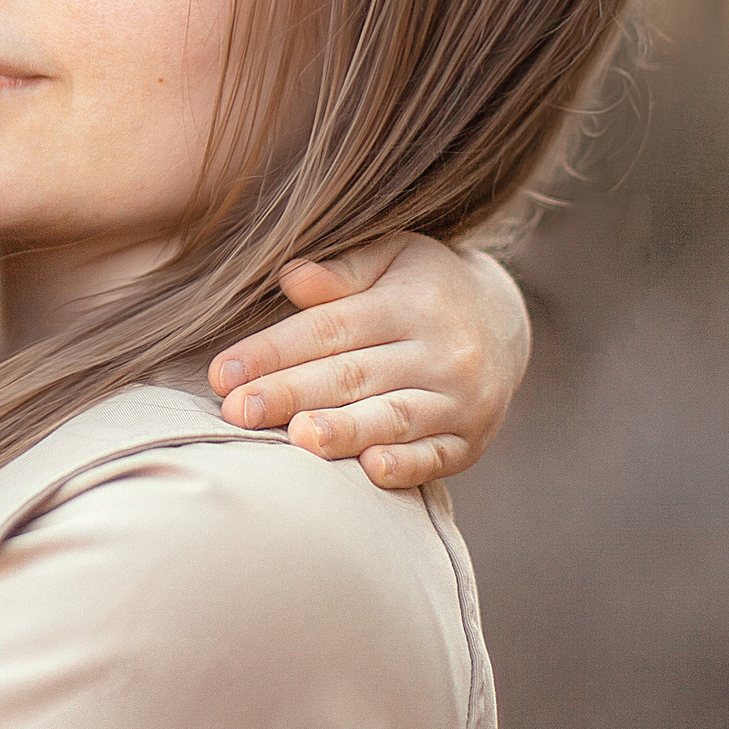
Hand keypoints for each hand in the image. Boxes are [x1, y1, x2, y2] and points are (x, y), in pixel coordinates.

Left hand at [207, 235, 529, 487]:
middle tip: (238, 412)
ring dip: (345, 431)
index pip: (331, 328)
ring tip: (297, 439)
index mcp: (411, 303)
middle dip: (291, 394)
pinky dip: (407, 466)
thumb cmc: (422, 286)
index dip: (275, 351)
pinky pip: (437, 456)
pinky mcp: (471, 440)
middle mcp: (442, 351)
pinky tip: (371, 470)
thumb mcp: (391, 258)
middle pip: (354, 375)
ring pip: (393, 417)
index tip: (224, 373)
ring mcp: (461, 399)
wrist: (504, 321)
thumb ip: (342, 270)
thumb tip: (291, 277)